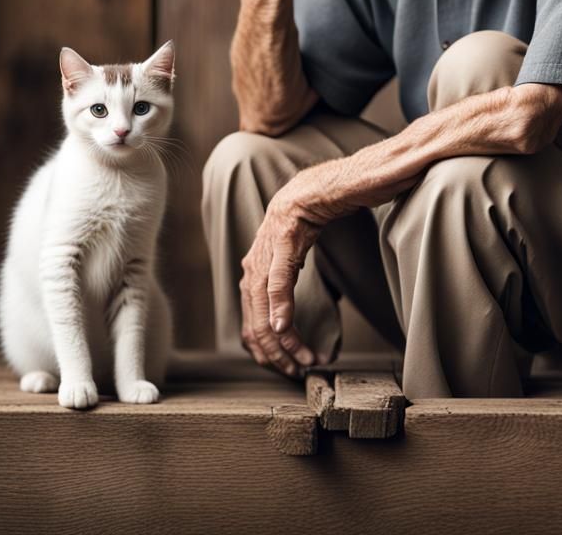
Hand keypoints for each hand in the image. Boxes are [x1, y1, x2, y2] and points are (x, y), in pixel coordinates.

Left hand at [239, 193, 322, 377]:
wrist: (311, 189)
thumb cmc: (303, 224)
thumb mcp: (289, 262)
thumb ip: (281, 286)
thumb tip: (283, 319)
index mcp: (252, 274)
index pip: (251, 326)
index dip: (267, 353)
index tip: (287, 368)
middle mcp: (252, 267)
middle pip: (255, 325)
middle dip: (276, 355)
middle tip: (296, 371)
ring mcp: (265, 255)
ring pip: (264, 309)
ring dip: (283, 340)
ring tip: (302, 359)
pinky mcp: (283, 241)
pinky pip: (277, 281)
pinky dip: (279, 307)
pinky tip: (284, 328)